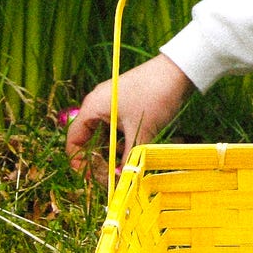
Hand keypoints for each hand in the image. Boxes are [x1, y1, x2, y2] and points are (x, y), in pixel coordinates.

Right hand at [65, 53, 191, 179]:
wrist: (178, 70)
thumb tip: (121, 182)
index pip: (73, 141)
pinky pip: (117, 131)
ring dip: (111, 154)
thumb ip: (128, 158)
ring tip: (124, 169)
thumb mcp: (141, 131)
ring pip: (104, 137)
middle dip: (98, 161)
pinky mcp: (126, 107)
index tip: (96, 177)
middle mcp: (98, 106)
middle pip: (88, 141)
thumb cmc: (155, 96)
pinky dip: (122, 144)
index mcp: (92, 108)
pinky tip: (132, 154)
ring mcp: (112, 106)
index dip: (80, 162)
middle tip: (112, 178)